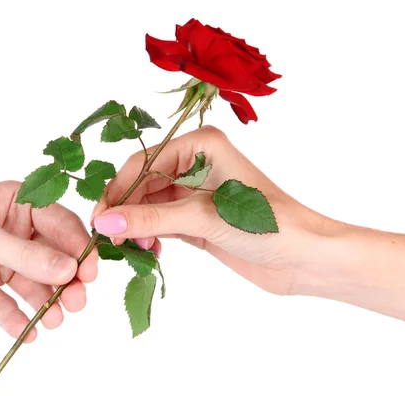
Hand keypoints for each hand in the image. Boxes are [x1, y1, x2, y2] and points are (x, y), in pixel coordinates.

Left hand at [0, 179, 97, 340]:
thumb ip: (25, 254)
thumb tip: (68, 269)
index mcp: (16, 205)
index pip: (59, 224)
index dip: (77, 247)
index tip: (89, 271)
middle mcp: (12, 233)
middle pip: (52, 258)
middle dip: (67, 280)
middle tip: (76, 301)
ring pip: (33, 284)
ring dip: (46, 302)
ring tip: (54, 319)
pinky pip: (6, 305)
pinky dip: (18, 319)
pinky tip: (29, 333)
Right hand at [92, 126, 326, 295]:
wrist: (306, 259)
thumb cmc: (268, 224)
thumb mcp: (204, 217)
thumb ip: (152, 218)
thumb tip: (104, 223)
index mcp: (199, 145)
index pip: (142, 163)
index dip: (118, 190)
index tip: (99, 220)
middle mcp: (194, 163)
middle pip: (141, 184)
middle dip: (124, 211)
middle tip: (109, 240)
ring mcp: (194, 193)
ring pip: (148, 206)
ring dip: (135, 227)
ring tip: (130, 249)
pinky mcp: (195, 220)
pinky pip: (159, 224)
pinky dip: (149, 238)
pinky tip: (148, 252)